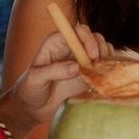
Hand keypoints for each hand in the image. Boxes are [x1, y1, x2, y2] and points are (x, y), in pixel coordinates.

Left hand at [0, 23, 110, 137]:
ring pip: (102, 48)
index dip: (87, 39)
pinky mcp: (88, 73)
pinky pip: (104, 64)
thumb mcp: (36, 78)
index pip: (77, 31)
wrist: (34, 107)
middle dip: (100, 48)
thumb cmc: (30, 89)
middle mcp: (71, 47)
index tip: (92, 55)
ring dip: (106, 57)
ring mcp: (81, 60)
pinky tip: (104, 77)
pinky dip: (108, 68)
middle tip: (99, 64)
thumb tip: (76, 67)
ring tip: (101, 71)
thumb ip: (54, 71)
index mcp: (57, 42)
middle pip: (93, 37)